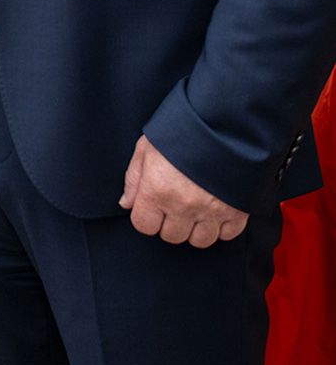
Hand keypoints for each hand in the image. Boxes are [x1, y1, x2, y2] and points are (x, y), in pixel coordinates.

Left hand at [120, 136, 247, 247]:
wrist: (226, 124)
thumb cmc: (184, 130)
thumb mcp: (147, 147)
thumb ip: (134, 178)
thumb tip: (127, 203)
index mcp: (157, 190)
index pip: (144, 226)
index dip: (146, 217)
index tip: (152, 207)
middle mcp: (184, 205)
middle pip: (172, 236)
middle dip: (170, 223)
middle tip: (174, 204)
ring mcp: (212, 211)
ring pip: (200, 240)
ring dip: (196, 228)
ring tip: (195, 208)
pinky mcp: (238, 212)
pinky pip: (227, 235)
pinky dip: (221, 227)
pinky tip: (215, 210)